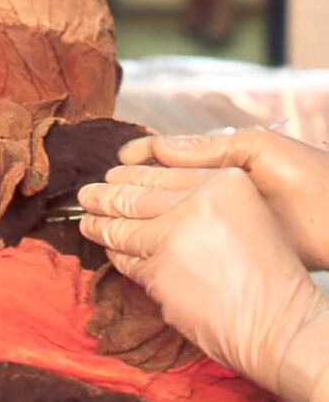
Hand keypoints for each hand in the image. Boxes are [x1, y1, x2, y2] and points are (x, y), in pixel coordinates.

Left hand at [78, 168, 328, 401]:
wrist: (275, 321)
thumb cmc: (268, 278)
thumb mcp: (247, 218)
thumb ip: (206, 202)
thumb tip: (160, 201)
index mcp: (223, 181)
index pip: (163, 175)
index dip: (131, 175)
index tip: (112, 176)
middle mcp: (197, 201)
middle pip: (137, 196)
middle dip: (105, 195)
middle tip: (86, 194)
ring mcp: (174, 235)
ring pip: (125, 228)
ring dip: (100, 224)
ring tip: (87, 220)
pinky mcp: (159, 269)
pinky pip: (128, 260)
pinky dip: (115, 255)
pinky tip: (108, 250)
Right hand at [115, 127, 328, 268]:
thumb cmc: (310, 178)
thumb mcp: (259, 151)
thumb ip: (211, 148)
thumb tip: (158, 148)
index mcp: (217, 161)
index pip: (162, 157)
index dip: (134, 163)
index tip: (111, 173)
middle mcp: (210, 189)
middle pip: (155, 190)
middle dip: (123, 195)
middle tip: (94, 202)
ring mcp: (215, 220)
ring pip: (164, 220)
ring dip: (135, 224)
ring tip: (106, 229)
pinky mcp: (224, 247)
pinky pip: (183, 246)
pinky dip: (159, 248)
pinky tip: (139, 253)